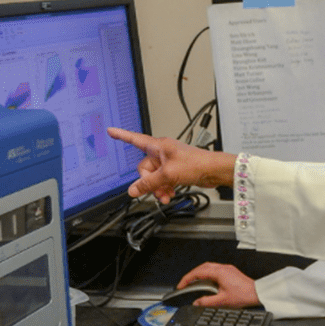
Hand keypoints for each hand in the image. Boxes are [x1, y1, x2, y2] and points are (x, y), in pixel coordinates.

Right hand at [107, 127, 236, 202]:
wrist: (213, 171)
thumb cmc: (196, 164)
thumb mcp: (168, 175)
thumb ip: (149, 183)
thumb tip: (133, 190)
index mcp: (159, 146)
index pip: (135, 139)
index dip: (122, 135)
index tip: (110, 131)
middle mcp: (162, 152)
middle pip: (144, 168)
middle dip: (149, 181)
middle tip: (158, 187)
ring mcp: (168, 161)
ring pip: (154, 177)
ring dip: (157, 187)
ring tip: (165, 194)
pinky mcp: (175, 170)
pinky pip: (162, 180)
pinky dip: (164, 188)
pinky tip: (170, 194)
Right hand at [179, 262, 260, 308]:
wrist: (257, 293)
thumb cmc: (243, 295)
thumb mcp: (222, 301)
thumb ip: (207, 302)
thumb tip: (196, 303)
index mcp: (220, 273)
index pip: (198, 272)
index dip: (187, 279)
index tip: (181, 285)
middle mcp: (223, 268)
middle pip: (202, 267)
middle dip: (192, 274)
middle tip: (185, 283)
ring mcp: (228, 269)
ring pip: (209, 267)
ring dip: (199, 273)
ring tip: (193, 283)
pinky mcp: (231, 272)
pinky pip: (215, 269)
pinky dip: (207, 274)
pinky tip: (206, 282)